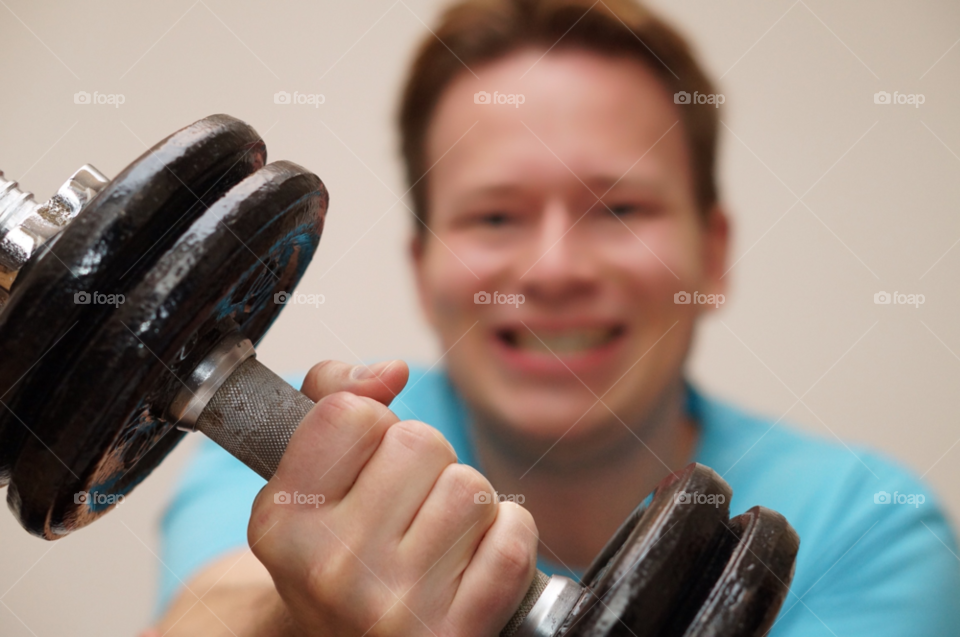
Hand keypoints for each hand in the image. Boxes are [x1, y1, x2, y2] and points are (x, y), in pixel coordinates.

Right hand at [249, 359, 537, 636]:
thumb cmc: (338, 552)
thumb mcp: (308, 478)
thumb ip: (332, 398)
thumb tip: (392, 371)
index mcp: (284, 521)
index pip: (351, 413)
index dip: (372, 424)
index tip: (365, 460)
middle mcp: (333, 567)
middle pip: (421, 442)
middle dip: (425, 463)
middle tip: (405, 504)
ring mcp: (396, 605)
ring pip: (471, 487)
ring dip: (465, 501)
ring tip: (436, 535)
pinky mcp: (456, 634)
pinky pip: (512, 538)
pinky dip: (507, 535)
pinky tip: (475, 557)